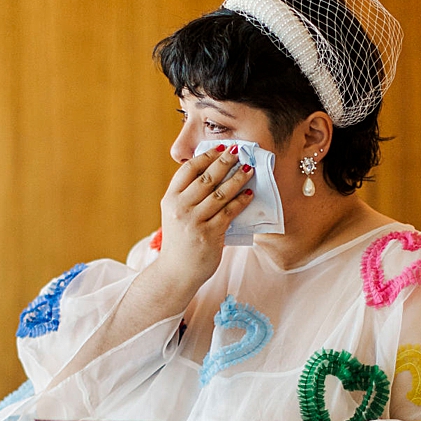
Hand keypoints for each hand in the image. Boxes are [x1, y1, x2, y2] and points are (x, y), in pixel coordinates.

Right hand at [156, 145, 255, 289]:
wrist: (176, 272)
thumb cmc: (180, 242)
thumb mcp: (175, 215)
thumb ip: (187, 196)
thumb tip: (212, 174)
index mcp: (170, 199)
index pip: (188, 170)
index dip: (205, 157)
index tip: (219, 148)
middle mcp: (180, 208)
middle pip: (206, 178)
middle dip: (224, 162)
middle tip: (238, 151)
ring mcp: (194, 221)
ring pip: (220, 193)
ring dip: (237, 178)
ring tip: (249, 168)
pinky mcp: (209, 235)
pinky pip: (229, 212)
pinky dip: (241, 201)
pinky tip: (250, 194)